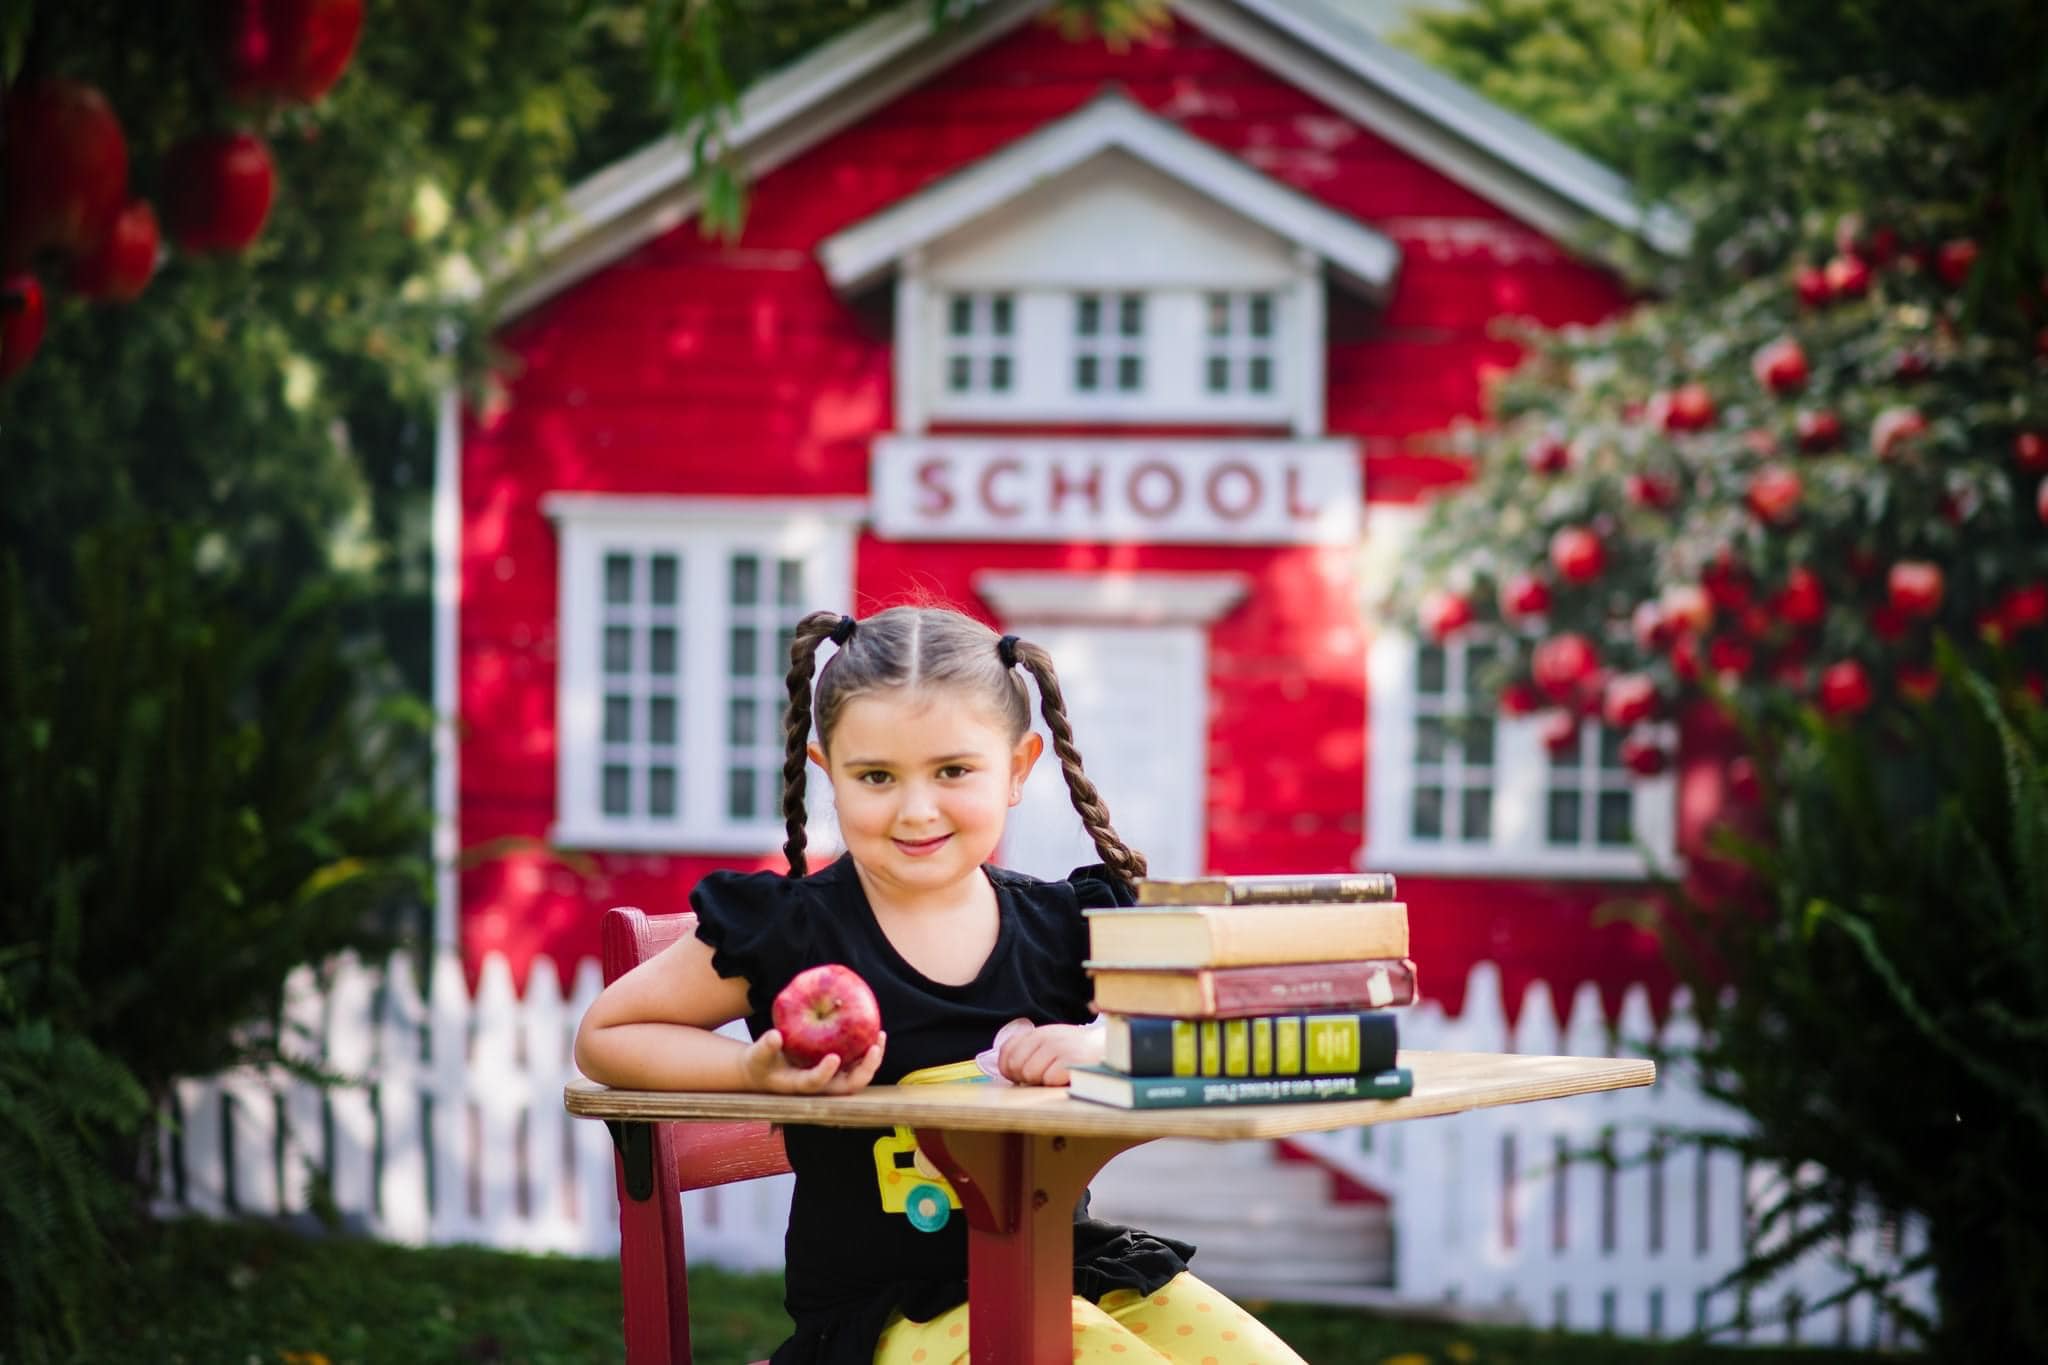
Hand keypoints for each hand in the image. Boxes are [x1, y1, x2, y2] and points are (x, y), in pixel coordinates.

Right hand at [740, 1029, 886, 1094]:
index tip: (834, 1057)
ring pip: (857, 1078)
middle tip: (874, 1048)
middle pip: (847, 1087)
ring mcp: (829, 1081)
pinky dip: (867, 1053)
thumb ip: (765, 1046)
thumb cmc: (760, 1063)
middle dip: (864, 1070)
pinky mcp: (836, 1072)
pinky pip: (856, 1065)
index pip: (814, 1084)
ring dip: (872, 1061)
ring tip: (880, 1036)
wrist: (764, 1072)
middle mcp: (819, 1088)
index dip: (824, 1073)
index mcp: (798, 1085)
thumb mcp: (757, 1055)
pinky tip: (873, 1031)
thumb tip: (775, 1035)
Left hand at [995, 1021, 1102, 1086]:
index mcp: (1038, 1033)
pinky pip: (1049, 1079)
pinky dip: (1057, 1082)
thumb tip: (1007, 1069)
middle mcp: (1046, 1037)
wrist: (1109, 1049)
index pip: (1006, 1053)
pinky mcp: (1071, 1060)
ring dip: (1043, 1080)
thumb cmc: (1077, 1052)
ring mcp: (1059, 1047)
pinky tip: (1068, 1077)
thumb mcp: (1050, 1044)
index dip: (1009, 1070)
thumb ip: (1028, 1051)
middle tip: (1044, 1076)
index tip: (1021, 1076)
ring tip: (1058, 1075)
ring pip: (1031, 1074)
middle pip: (1016, 1066)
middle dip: (1026, 1077)